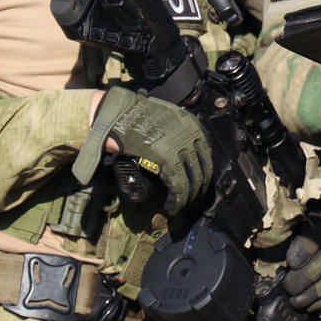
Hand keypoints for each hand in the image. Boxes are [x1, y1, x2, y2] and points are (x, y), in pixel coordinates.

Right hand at [90, 86, 213, 216]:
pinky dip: (177, 200)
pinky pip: (178, 184)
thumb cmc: (134, 117)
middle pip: (203, 168)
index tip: (197, 184)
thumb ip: (175, 134)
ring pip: (193, 179)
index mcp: (190, 124)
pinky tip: (171, 207)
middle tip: (191, 198)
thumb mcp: (163, 119)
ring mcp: (179, 146)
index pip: (205, 154)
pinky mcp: (166, 159)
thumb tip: (181, 154)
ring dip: (188, 196)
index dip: (203, 172)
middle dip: (198, 187)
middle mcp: (189, 134)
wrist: (115, 114)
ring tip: (179, 205)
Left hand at [282, 211, 320, 314]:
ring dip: (314, 292)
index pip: (318, 232)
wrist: (298, 242)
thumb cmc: (284, 234)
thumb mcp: (279, 228)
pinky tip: (308, 306)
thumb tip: (272, 238)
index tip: (290, 263)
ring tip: (294, 300)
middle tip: (288, 286)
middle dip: (307, 276)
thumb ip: (277, 232)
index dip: (305, 249)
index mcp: (320, 217)